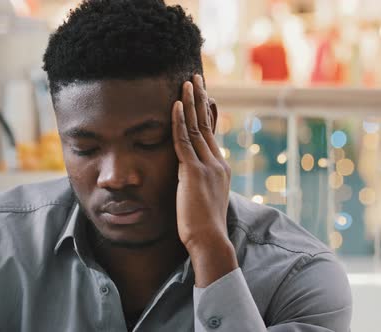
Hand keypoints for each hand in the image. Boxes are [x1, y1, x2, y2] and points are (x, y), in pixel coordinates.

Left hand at [171, 74, 236, 286]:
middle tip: (196, 78)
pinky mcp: (193, 171)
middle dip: (201, 99)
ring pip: (196, 127)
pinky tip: (175, 104)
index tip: (205, 96)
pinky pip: (184, 140)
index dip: (207, 113)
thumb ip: (199, 184)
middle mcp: (217, 162)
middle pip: (207, 124)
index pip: (212, 134)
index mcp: (220, 168)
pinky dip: (179, 121)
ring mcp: (206, 165)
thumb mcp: (204, 199)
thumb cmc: (204, 227)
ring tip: (187, 81)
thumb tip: (191, 178)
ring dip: (191, 102)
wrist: (209, 240)